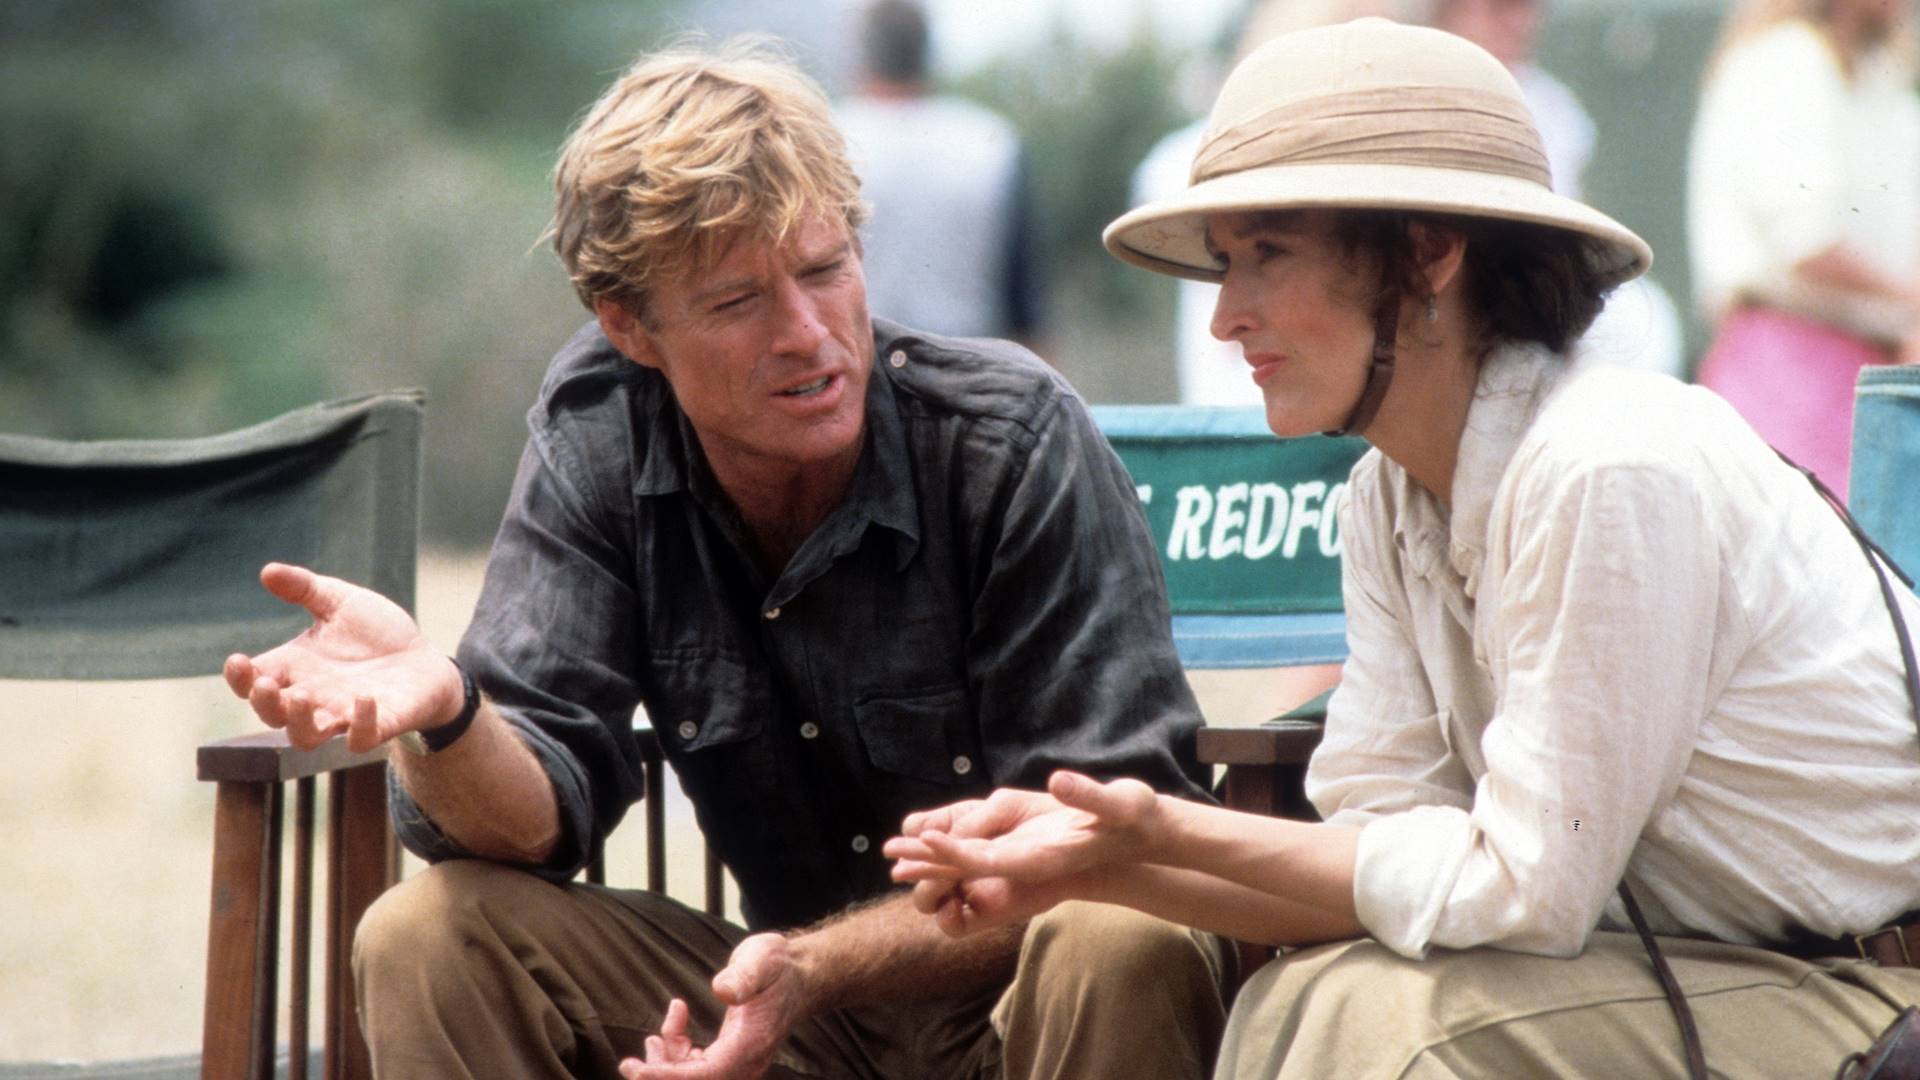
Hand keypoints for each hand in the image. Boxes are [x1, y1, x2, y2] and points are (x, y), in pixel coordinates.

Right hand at [221, 563, 461, 752]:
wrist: (425, 659)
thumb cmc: (377, 633)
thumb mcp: (341, 602)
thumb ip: (306, 589)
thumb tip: (268, 570)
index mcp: (297, 668)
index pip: (254, 680)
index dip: (240, 677)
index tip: (237, 661)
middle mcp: (313, 698)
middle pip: (272, 714)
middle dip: (263, 702)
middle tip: (267, 683)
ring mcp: (344, 716)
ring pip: (305, 738)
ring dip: (298, 722)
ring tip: (302, 695)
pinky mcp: (378, 726)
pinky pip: (361, 739)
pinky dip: (360, 725)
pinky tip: (364, 699)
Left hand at [619, 933, 809, 1079]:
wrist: (799, 976)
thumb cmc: (778, 966)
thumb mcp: (762, 959)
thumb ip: (743, 976)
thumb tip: (721, 990)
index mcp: (751, 1045)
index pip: (705, 1075)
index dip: (668, 1076)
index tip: (637, 1070)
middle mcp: (745, 1063)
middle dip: (660, 1076)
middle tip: (628, 1063)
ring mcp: (737, 1063)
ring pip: (693, 1079)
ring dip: (665, 1066)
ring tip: (653, 1038)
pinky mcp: (729, 1058)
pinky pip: (696, 1068)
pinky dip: (677, 1053)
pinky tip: (672, 1026)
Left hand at [886, 771, 1161, 934]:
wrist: (1146, 836)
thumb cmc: (1135, 817)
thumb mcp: (1119, 803)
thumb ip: (1088, 794)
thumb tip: (1059, 782)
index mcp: (1043, 858)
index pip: (989, 858)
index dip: (955, 849)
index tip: (924, 836)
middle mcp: (1028, 865)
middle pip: (968, 867)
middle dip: (929, 861)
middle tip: (889, 853)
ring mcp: (1024, 863)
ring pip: (970, 864)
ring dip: (934, 859)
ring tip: (896, 854)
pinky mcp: (1024, 854)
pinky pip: (981, 855)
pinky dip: (953, 850)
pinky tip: (933, 840)